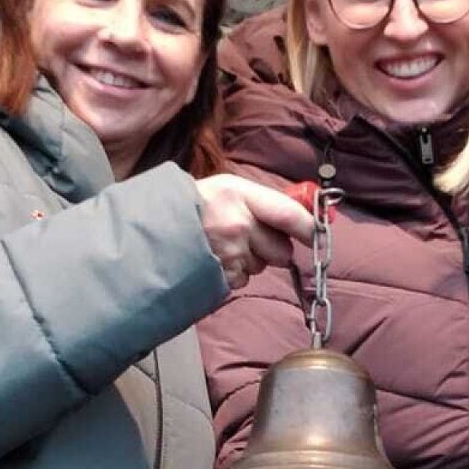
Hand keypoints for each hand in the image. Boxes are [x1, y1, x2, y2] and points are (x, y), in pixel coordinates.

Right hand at [196, 174, 314, 289]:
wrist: (151, 229)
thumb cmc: (191, 206)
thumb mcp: (225, 189)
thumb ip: (260, 201)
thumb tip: (299, 216)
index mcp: (239, 194)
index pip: (289, 214)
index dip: (309, 228)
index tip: (318, 235)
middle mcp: (237, 224)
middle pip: (281, 249)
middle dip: (273, 249)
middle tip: (250, 239)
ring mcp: (228, 253)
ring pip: (261, 266)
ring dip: (250, 261)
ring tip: (223, 246)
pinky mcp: (220, 275)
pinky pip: (243, 279)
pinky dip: (234, 273)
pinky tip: (215, 260)